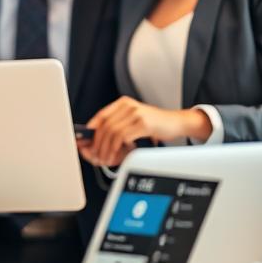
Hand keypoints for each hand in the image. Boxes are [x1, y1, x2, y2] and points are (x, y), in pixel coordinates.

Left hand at [78, 97, 212, 167]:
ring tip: (105, 158)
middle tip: (95, 155)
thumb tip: (94, 145)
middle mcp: (128, 106)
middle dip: (97, 143)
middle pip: (105, 126)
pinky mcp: (144, 123)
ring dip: (106, 148)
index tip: (84, 142)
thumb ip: (115, 132)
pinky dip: (117, 147)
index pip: (101, 116)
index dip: (90, 130)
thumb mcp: (133, 124)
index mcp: (123, 104)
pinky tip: (117, 154)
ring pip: (112, 132)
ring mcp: (136, 113)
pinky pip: (124, 136)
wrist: (177, 123)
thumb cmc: (154, 126)